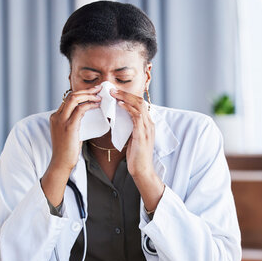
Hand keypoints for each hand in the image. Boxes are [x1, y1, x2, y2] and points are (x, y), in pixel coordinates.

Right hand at [41, 85, 100, 206]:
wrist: (61, 163)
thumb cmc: (67, 151)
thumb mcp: (69, 133)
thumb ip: (74, 122)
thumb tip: (86, 115)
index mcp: (55, 116)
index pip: (68, 99)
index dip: (82, 93)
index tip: (94, 91)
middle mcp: (56, 116)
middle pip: (71, 95)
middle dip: (87, 90)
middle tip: (99, 88)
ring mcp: (61, 120)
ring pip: (75, 99)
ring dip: (89, 95)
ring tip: (100, 95)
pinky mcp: (68, 126)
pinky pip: (80, 109)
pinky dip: (90, 104)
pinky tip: (98, 105)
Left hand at [111, 88, 163, 211]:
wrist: (142, 171)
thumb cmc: (136, 157)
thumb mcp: (133, 138)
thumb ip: (130, 128)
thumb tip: (120, 119)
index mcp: (147, 124)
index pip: (140, 104)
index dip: (128, 96)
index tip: (115, 93)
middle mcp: (149, 123)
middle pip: (140, 101)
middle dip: (125, 93)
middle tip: (112, 89)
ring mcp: (147, 128)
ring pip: (138, 105)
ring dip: (125, 98)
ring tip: (113, 94)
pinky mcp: (142, 134)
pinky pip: (136, 116)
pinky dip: (128, 108)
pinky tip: (119, 105)